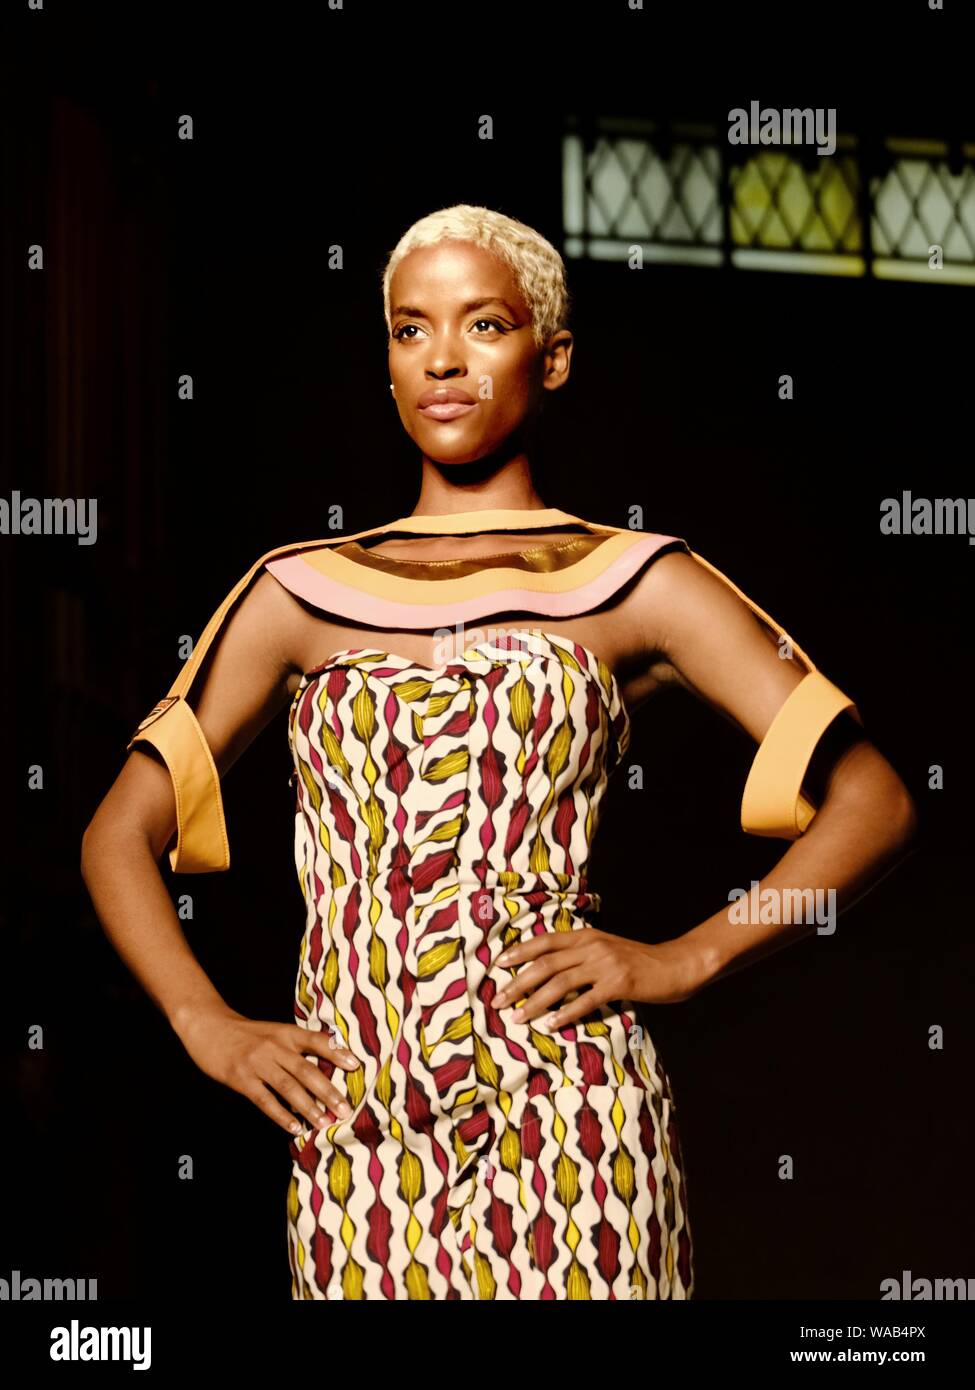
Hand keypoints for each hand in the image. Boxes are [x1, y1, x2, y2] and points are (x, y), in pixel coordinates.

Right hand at [174, 1005, 362, 1135]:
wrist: (209, 1027)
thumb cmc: (247, 1033)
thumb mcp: (274, 1032)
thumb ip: (296, 1045)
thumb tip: (325, 1065)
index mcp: (286, 1032)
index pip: (316, 1041)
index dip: (336, 1053)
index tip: (356, 1065)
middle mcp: (275, 1046)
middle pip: (306, 1070)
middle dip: (328, 1091)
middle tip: (345, 1109)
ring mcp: (258, 1063)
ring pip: (288, 1087)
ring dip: (308, 1107)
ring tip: (324, 1122)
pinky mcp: (242, 1079)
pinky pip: (265, 1100)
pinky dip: (281, 1115)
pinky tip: (294, 1128)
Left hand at [492, 929, 705, 1028]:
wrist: (676, 964)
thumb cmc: (639, 960)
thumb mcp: (606, 948)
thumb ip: (581, 953)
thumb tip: (550, 968)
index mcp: (586, 935)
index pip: (544, 941)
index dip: (519, 952)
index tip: (497, 966)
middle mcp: (592, 946)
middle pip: (545, 964)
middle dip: (517, 982)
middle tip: (498, 1000)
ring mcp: (605, 964)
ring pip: (560, 983)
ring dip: (535, 1001)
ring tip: (517, 1017)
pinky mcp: (619, 983)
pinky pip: (585, 1000)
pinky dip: (565, 1014)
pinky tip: (551, 1025)